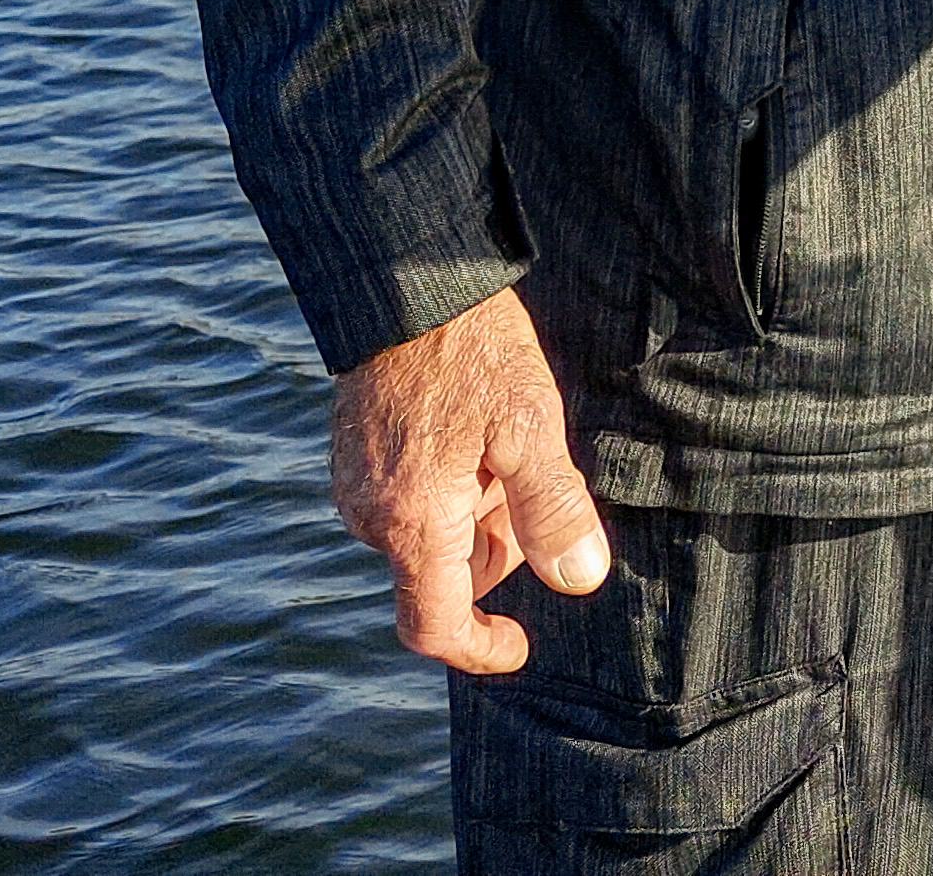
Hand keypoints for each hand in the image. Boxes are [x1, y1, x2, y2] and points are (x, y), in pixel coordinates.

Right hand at [328, 284, 611, 674]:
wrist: (403, 283)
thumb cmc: (471, 353)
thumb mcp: (530, 427)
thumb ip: (553, 510)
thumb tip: (580, 580)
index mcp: (412, 525)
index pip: (435, 627)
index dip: (480, 650)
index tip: (520, 647)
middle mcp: (370, 518)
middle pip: (443, 574)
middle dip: (496, 548)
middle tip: (534, 480)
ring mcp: (355, 487)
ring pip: (427, 534)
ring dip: (475, 513)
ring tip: (507, 441)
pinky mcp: (353, 457)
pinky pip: (406, 499)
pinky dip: (448, 488)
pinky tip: (477, 430)